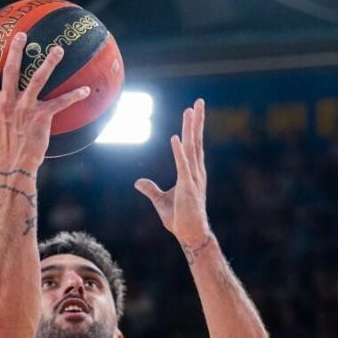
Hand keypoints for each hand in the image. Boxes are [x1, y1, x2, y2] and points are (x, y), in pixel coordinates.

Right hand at [0, 31, 91, 172]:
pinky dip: (74, 96)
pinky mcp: (42, 116)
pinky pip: (60, 103)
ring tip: (58, 49)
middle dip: (16, 50)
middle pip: (10, 70)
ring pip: (37, 79)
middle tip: (22, 34)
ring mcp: (26, 108)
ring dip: (49, 63)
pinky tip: (86, 90)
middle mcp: (8, 102)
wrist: (14, 165)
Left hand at [135, 98, 211, 247]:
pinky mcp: (187, 187)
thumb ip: (151, 189)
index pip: (192, 145)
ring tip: (190, 110)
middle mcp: (196, 171)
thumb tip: (138, 181)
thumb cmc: (180, 219)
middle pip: (196, 141)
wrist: (190, 235)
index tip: (191, 111)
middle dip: (197, 121)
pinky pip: (183, 165)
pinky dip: (179, 151)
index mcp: (191, 173)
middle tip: (199, 101)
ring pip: (191, 148)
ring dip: (190, 129)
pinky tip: (175, 137)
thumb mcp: (161, 201)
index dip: (192, 127)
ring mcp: (193, 178)